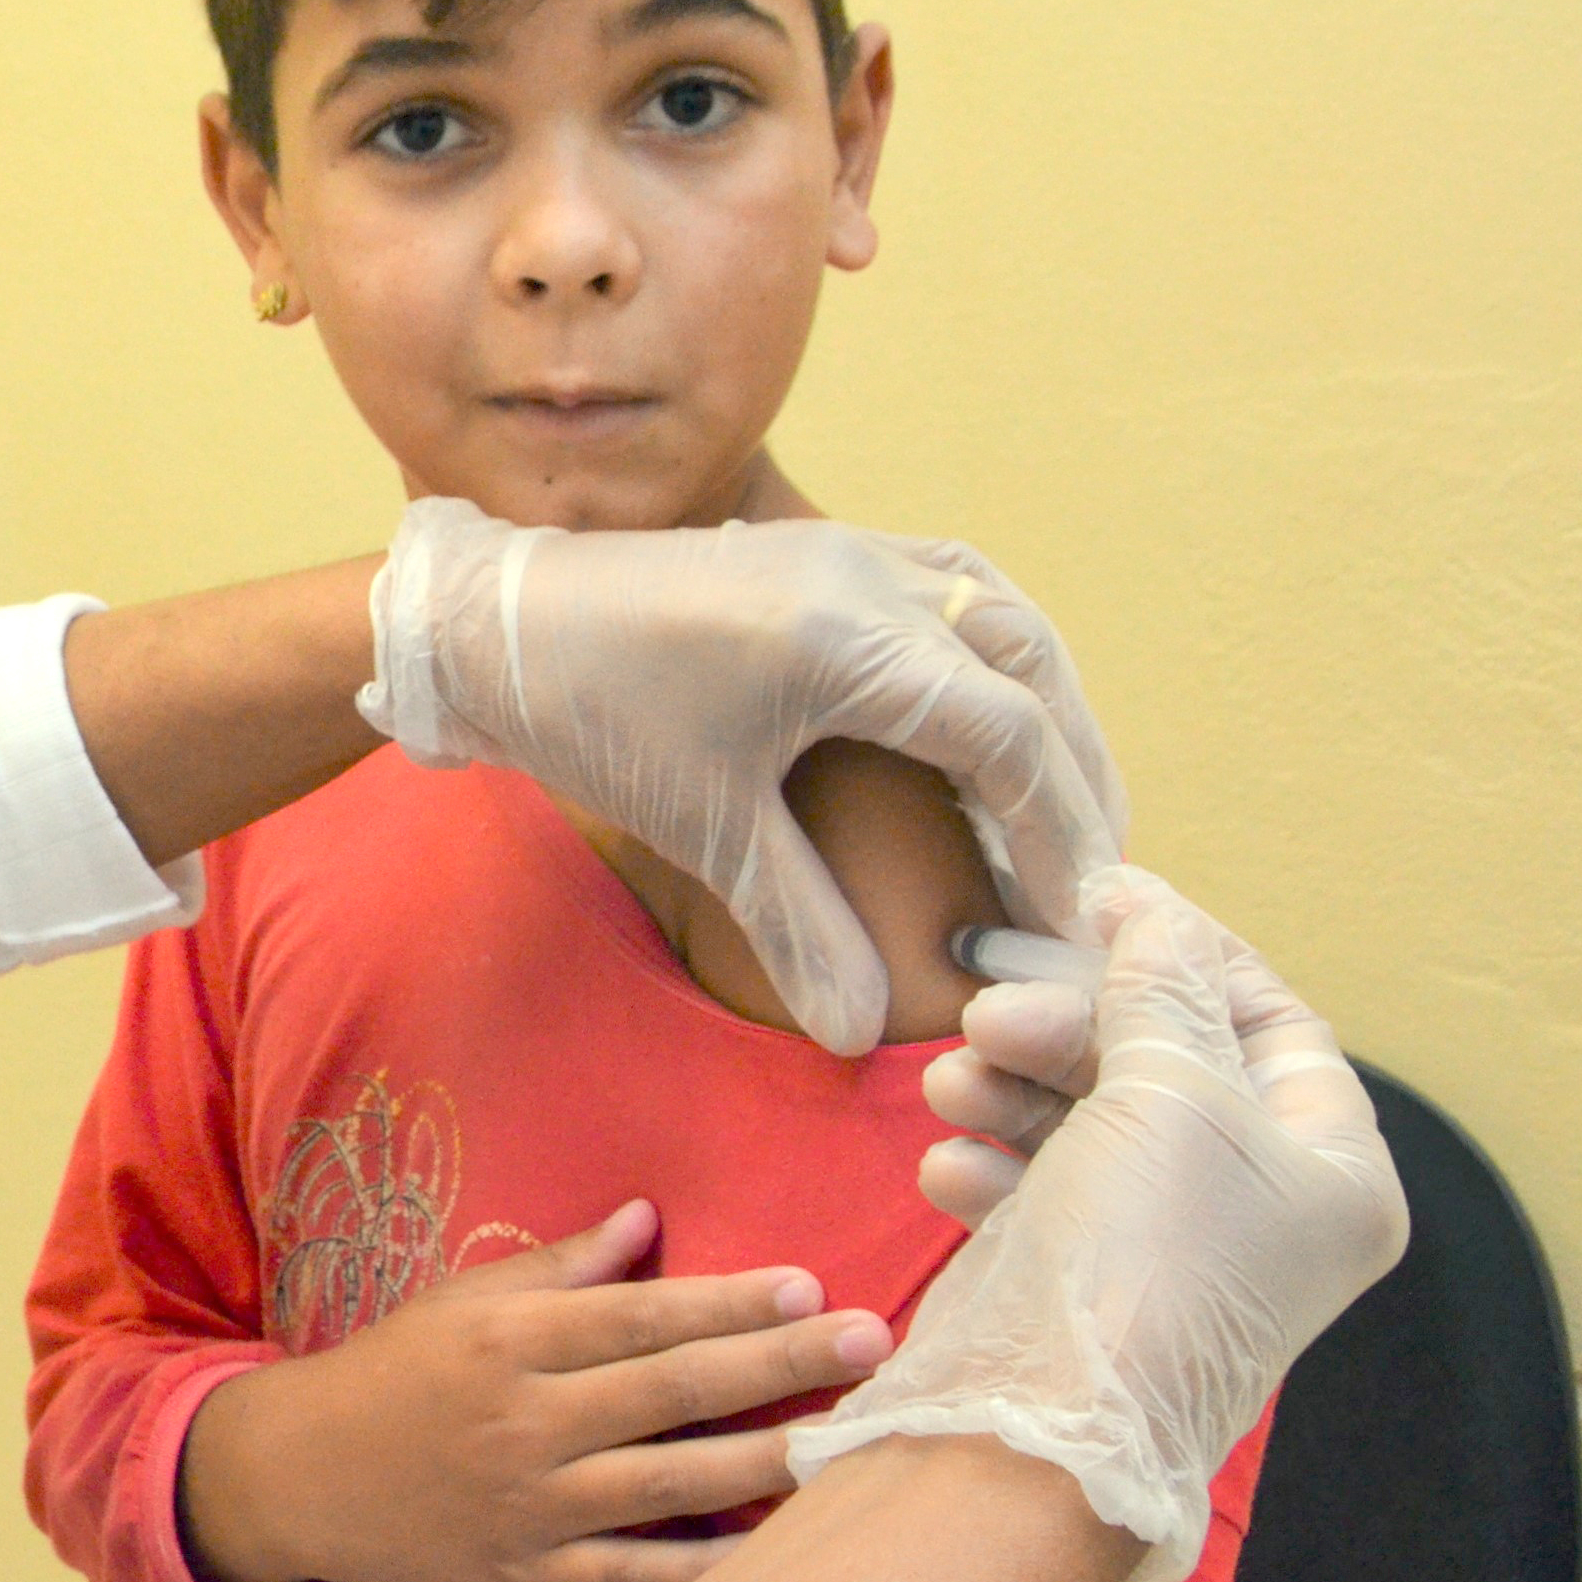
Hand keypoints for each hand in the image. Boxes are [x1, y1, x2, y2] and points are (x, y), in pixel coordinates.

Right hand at [176, 1201, 894, 1581]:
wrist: (308, 1476)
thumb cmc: (399, 1370)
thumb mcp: (466, 1299)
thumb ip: (562, 1264)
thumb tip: (650, 1218)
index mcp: (511, 1339)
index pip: (640, 1316)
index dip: (727, 1302)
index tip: (809, 1283)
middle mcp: (526, 1420)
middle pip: (672, 1392)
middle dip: (778, 1365)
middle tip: (871, 1342)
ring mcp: (533, 1507)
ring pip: (672, 1484)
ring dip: (769, 1461)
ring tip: (851, 1441)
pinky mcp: (533, 1578)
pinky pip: (639, 1574)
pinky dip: (707, 1566)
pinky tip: (776, 1549)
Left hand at [363, 499, 1128, 1052]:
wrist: (488, 622)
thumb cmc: (588, 712)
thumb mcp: (704, 826)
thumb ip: (798, 927)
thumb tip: (863, 1035)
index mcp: (851, 635)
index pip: (1011, 735)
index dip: (1060, 834)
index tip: (1077, 921)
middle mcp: (869, 571)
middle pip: (1031, 666)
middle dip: (1074, 772)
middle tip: (1093, 874)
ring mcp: (847, 546)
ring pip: (1001, 613)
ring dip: (1044, 705)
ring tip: (1060, 803)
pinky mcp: (819, 547)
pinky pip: (950, 584)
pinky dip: (992, 654)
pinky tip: (992, 719)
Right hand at [788, 869, 1407, 1581]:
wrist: (1046, 1424)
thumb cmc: (1146, 1252)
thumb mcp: (1170, 1093)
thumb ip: (1162, 990)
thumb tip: (1158, 919)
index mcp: (1332, 1170)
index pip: (1273, 1020)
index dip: (1188, 950)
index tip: (1097, 895)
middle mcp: (1264, 1206)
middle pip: (1166, 1062)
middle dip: (1069, 1027)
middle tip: (989, 1009)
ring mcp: (1171, 1243)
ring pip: (1090, 1118)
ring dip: (1013, 1087)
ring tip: (950, 1084)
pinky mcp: (1088, 1274)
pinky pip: (1043, 1186)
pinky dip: (994, 1163)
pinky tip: (952, 1168)